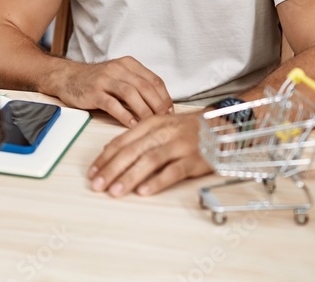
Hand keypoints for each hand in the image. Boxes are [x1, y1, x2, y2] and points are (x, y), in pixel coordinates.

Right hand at [45, 56, 172, 126]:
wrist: (67, 77)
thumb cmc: (96, 80)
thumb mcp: (119, 75)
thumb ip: (136, 85)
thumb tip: (160, 104)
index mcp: (128, 64)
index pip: (153, 79)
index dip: (165, 96)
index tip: (170, 111)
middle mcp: (118, 69)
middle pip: (145, 87)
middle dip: (158, 105)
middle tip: (165, 120)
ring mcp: (105, 80)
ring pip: (131, 94)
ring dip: (144, 110)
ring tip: (151, 124)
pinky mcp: (93, 92)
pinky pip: (112, 104)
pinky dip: (125, 115)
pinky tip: (132, 125)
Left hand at [87, 113, 211, 196]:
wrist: (223, 124)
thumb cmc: (188, 128)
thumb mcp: (161, 125)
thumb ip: (138, 137)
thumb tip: (109, 152)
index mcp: (152, 123)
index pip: (122, 141)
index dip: (105, 157)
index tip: (92, 172)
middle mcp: (164, 132)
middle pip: (132, 151)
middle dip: (111, 169)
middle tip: (97, 185)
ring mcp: (179, 145)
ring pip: (149, 160)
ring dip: (129, 176)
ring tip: (115, 191)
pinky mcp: (195, 158)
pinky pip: (173, 171)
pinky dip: (157, 181)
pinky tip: (144, 191)